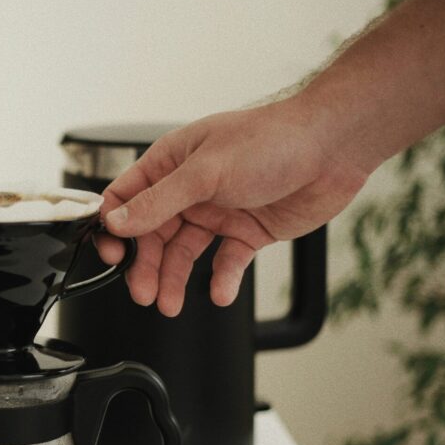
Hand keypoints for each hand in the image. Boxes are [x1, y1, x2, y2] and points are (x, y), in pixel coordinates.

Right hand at [96, 98, 369, 315]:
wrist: (333, 148)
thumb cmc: (271, 140)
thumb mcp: (205, 172)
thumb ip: (158, 202)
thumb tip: (117, 222)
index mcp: (171, 163)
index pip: (127, 198)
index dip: (114, 227)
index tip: (111, 254)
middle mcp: (190, 188)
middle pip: (152, 234)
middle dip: (145, 265)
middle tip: (143, 292)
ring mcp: (218, 210)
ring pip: (184, 252)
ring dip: (175, 278)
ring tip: (169, 304)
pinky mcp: (246, 231)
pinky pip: (225, 261)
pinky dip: (221, 279)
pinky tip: (219, 292)